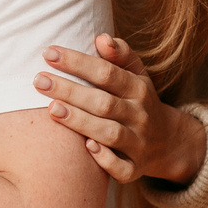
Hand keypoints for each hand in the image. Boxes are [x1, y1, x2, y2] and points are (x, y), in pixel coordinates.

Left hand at [34, 35, 207, 186]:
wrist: (168, 142)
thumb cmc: (139, 102)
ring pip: (109, 133)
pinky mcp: (135, 169)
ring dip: (80, 122)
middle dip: (70, 91)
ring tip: (51, 109)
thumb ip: (120, 55)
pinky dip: (105, 159)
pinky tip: (85, 147)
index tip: (49, 53)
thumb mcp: (137, 75)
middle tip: (39, 81)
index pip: (107, 73)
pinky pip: (122, 168)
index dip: (78, 62)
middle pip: (104, 102)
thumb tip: (101, 38)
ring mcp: (138, 143)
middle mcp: (140, 116)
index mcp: (139, 89)